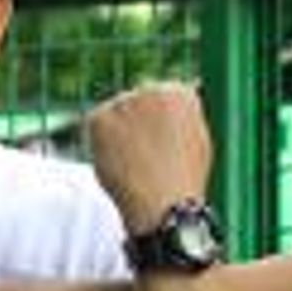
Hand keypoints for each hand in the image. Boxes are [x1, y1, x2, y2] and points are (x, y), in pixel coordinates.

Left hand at [85, 83, 213, 228]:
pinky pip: (96, 125)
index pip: (160, 97)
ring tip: (134, 162)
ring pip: (115, 114)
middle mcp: (153, 88)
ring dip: (118, 133)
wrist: (164, 202)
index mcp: (180, 92)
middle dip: (135, 124)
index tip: (159, 145)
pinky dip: (101, 143)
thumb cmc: (183, 179)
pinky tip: (118, 161)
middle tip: (143, 157)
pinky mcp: (100, 116)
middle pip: (135, 102)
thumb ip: (181, 116)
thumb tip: (172, 105)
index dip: (156, 124)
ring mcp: (125, 101)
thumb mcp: (195, 138)